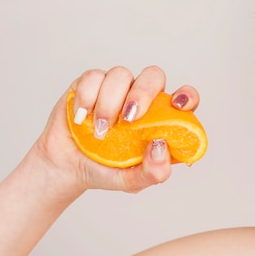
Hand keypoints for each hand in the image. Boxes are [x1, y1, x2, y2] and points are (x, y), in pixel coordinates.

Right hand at [32, 65, 199, 192]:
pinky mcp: (90, 84)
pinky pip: (93, 76)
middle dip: (143, 93)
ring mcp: (117, 89)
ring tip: (100, 131)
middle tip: (129, 119)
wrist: (67, 169)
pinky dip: (86, 98)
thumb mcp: (133, 181)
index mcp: (161, 118)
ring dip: (109, 102)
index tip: (178, 105)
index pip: (184, 98)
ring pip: (121, 74)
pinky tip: (82, 119)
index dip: (187, 96)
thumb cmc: (107, 170)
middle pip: (153, 76)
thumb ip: (154, 171)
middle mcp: (142, 98)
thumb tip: (161, 147)